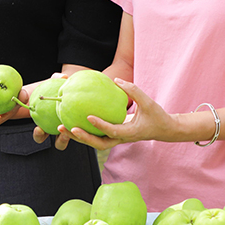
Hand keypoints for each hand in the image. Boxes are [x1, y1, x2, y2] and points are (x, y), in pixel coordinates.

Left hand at [44, 79, 172, 149]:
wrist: (163, 130)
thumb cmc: (157, 116)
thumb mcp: (149, 102)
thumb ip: (134, 90)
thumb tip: (116, 80)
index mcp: (130, 133)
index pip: (113, 131)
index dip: (100, 125)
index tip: (88, 117)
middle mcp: (120, 139)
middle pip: (98, 143)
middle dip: (82, 138)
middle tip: (67, 128)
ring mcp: (116, 139)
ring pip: (94, 142)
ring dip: (78, 137)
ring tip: (61, 128)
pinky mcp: (112, 136)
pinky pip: (95, 136)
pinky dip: (83, 132)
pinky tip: (70, 122)